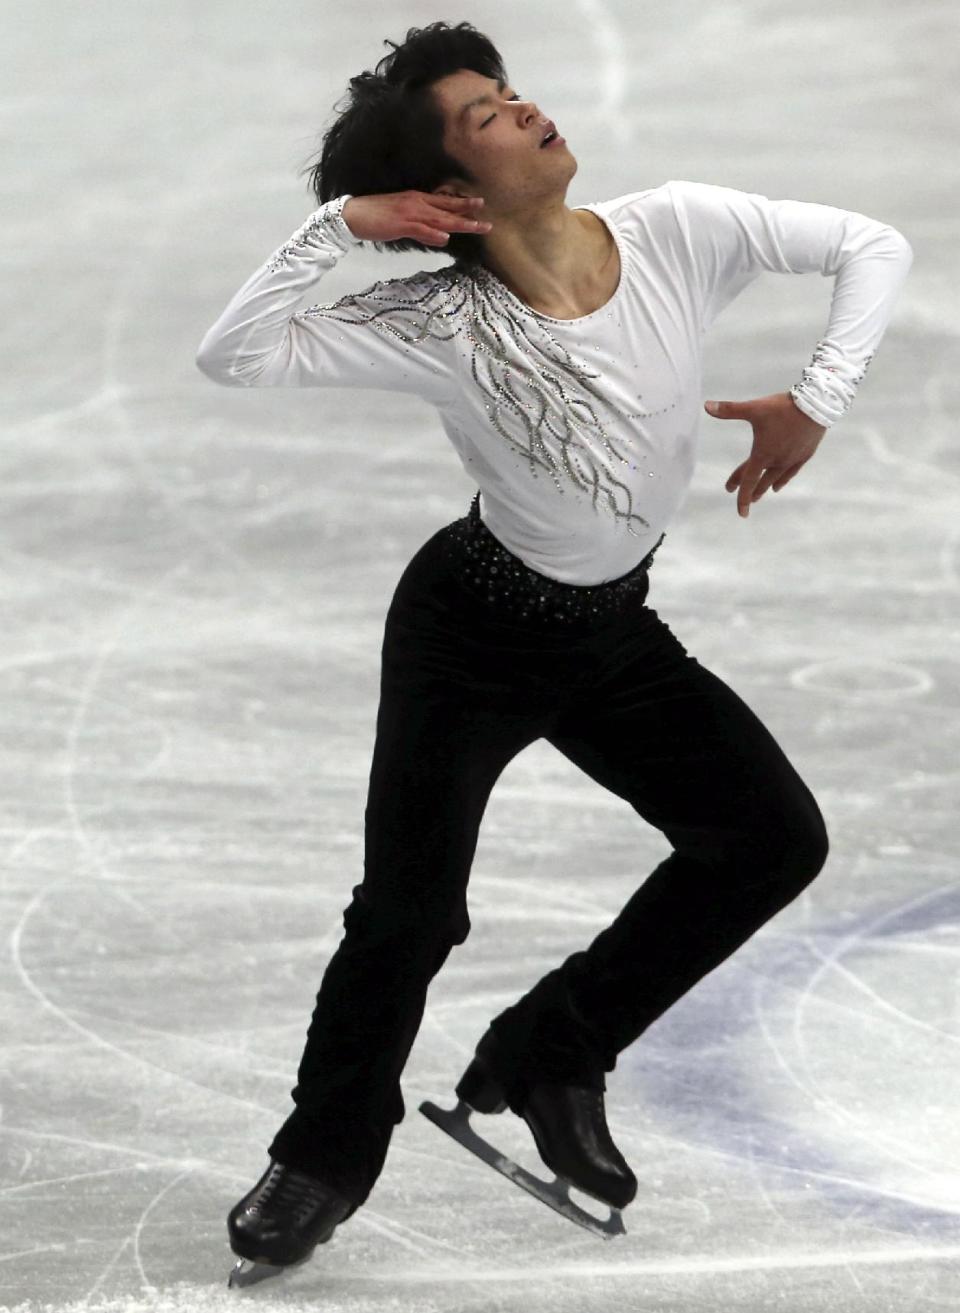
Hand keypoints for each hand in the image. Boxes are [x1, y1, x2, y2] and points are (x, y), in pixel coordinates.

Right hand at [341, 191, 491, 246]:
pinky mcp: (401, 224)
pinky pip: (421, 229)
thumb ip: (422, 229)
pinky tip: (445, 238)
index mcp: (417, 199)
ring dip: (459, 223)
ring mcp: (410, 213)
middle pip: (448, 210)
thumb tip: (440, 237)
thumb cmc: (376, 217)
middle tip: (488, 220)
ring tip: (477, 227)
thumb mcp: (403, 221)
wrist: (353, 214)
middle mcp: (417, 203)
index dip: (462, 205)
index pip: (444, 202)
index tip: (479, 205)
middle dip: (469, 215)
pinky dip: (433, 234)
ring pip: (440, 219)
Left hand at [703, 392, 827, 517]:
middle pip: (759, 481)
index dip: (742, 498)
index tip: (741, 513)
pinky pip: (791, 473)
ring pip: (775, 479)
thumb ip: (729, 409)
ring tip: (758, 495)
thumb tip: (706, 406)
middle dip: (749, 490)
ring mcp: (792, 460)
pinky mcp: (805, 455)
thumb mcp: (754, 408)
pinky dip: (782, 480)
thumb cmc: (783, 407)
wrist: (817, 404)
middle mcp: (777, 462)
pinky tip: (778, 485)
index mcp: (763, 454)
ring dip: (764, 488)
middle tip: (741, 497)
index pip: (749, 482)